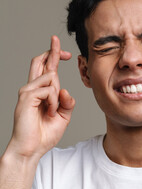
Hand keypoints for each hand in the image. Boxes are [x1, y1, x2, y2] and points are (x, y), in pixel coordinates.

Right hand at [8, 36, 74, 158]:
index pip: (47, 68)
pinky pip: (49, 90)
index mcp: (42, 92)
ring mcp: (27, 91)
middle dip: (52, 50)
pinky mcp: (26, 97)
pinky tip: (49, 113)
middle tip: (57, 39)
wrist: (32, 149)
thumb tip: (65, 90)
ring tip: (52, 111)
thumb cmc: (45, 133)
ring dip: (58, 95)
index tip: (65, 50)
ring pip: (50, 76)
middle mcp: (32, 88)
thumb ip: (67, 102)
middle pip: (40, 61)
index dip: (54, 56)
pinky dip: (54, 102)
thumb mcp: (63, 116)